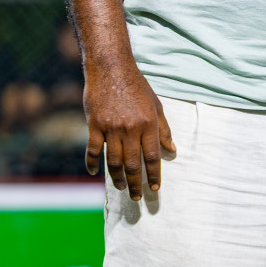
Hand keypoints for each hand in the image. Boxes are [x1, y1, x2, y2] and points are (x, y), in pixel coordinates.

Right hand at [84, 61, 175, 200]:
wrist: (111, 69)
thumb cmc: (137, 87)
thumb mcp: (156, 106)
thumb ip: (164, 129)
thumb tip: (172, 150)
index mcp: (148, 124)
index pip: (152, 156)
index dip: (154, 174)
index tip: (155, 188)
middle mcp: (130, 129)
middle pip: (133, 163)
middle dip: (137, 183)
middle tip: (138, 197)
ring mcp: (111, 128)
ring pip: (113, 161)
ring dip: (118, 178)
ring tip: (122, 188)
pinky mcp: (94, 125)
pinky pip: (93, 150)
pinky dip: (93, 164)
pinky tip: (95, 173)